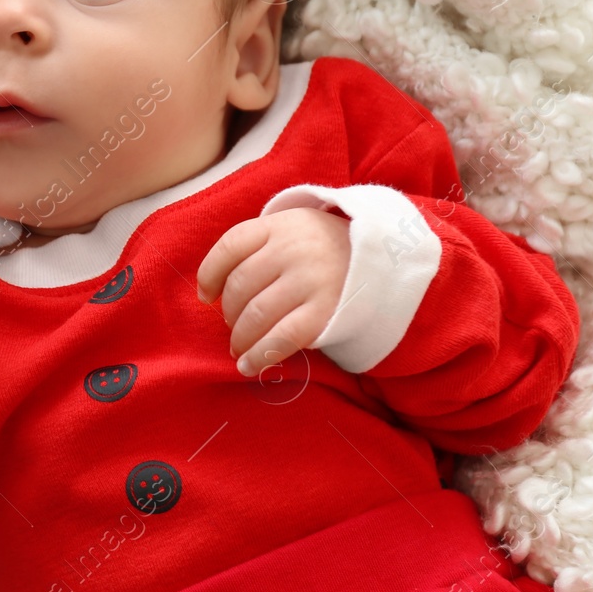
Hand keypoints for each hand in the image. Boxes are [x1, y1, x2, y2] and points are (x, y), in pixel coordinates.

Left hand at [196, 207, 351, 377]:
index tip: (206, 296)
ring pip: (255, 314)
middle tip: (234, 327)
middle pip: (240, 285)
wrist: (386, 259)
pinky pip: (281, 337)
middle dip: (229, 314)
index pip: (230, 246)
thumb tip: (212, 289)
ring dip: (240, 338)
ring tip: (239, 348)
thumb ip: (258, 247)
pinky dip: (259, 355)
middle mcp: (292, 249)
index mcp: (280, 225)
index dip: (209, 274)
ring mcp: (310, 280)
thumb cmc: (325, 249)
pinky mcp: (325, 312)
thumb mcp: (293, 230)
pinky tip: (249, 366)